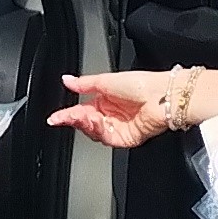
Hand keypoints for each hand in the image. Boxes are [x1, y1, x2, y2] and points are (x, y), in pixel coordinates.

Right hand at [49, 71, 184, 148]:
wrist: (162, 96)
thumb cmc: (142, 84)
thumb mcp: (105, 80)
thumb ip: (84, 83)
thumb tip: (66, 80)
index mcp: (106, 99)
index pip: (81, 109)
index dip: (67, 114)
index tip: (55, 117)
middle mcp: (111, 114)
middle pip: (85, 123)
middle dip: (75, 119)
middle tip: (67, 116)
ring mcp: (118, 127)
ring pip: (94, 132)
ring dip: (86, 125)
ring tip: (81, 117)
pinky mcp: (126, 138)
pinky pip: (107, 139)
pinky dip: (99, 132)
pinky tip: (96, 122)